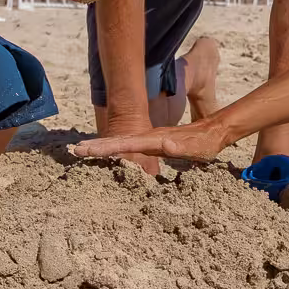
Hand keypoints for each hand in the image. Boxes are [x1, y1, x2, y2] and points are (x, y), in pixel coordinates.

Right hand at [69, 121, 227, 162]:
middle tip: (76, 149)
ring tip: (83, 150)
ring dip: (103, 147)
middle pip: (118, 142)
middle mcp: (149, 138)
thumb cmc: (204, 143)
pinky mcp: (152, 145)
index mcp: (155, 140)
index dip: (107, 147)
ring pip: (121, 144)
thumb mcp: (195, 148)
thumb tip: (166, 146)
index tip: (89, 148)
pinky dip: (115, 151)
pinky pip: (129, 149)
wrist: (212, 132)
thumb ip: (181, 148)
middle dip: (97, 146)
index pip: (126, 144)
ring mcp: (149, 141)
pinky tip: (106, 156)